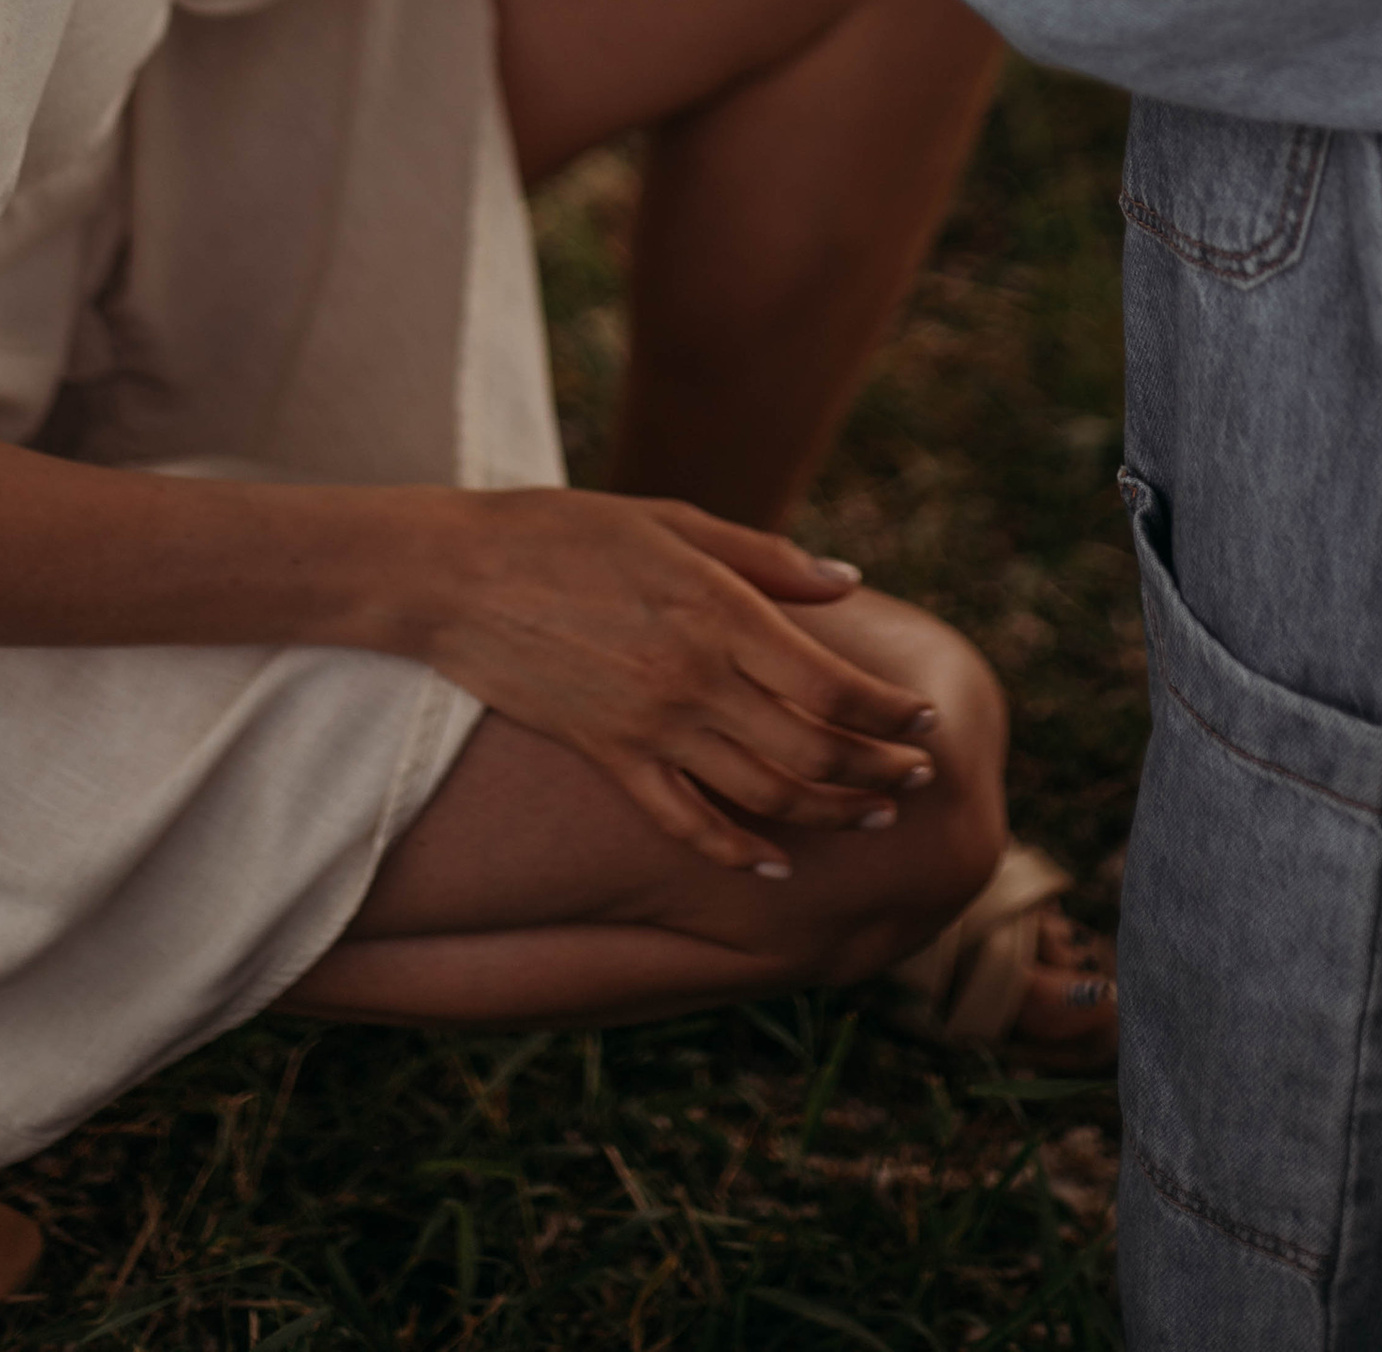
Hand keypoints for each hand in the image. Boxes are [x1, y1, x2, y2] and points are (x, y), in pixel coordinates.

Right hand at [413, 487, 941, 873]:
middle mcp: (695, 677)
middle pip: (813, 750)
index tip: (924, 718)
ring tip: (874, 816)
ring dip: (831, 813)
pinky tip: (772, 862)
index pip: (833, 682)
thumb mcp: (673, 518)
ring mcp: (650, 725)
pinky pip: (683, 821)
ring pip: (764, 793)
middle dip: (878, 771)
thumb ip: (766, 558)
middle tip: (918, 778)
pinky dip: (734, 850)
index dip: (889, 710)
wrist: (456, 574)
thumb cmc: (568, 530)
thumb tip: (850, 585)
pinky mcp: (608, 756)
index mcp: (719, 610)